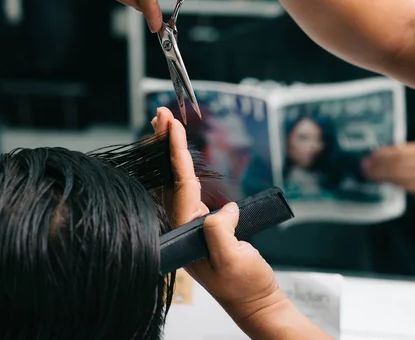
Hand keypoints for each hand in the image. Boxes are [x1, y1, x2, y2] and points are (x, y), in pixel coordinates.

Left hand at [151, 107, 283, 323]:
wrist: (254, 301)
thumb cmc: (244, 285)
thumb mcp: (233, 261)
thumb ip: (220, 234)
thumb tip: (222, 210)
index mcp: (185, 230)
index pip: (177, 182)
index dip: (174, 152)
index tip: (172, 125)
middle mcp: (181, 225)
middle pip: (166, 176)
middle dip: (162, 143)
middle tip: (160, 114)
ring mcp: (189, 224)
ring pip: (172, 180)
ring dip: (168, 152)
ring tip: (164, 125)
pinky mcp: (200, 224)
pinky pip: (185, 188)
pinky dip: (180, 166)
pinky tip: (177, 156)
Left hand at [362, 142, 414, 220]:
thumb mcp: (407, 158)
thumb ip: (392, 155)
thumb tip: (370, 158)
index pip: (397, 150)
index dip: (382, 153)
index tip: (369, 157)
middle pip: (396, 162)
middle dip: (377, 165)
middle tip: (364, 167)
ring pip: (396, 173)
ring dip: (379, 174)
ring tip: (367, 174)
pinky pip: (399, 183)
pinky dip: (386, 181)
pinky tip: (377, 180)